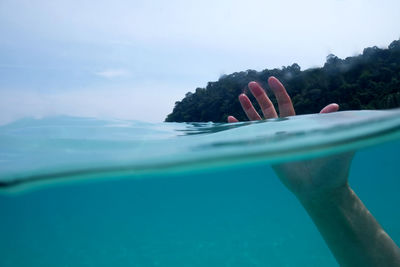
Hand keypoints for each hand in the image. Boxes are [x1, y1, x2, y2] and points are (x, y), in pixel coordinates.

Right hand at [228, 76, 352, 201]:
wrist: (320, 188)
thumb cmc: (330, 166)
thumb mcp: (332, 139)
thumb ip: (330, 123)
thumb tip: (334, 106)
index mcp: (299, 123)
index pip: (285, 103)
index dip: (278, 91)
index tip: (271, 79)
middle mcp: (285, 130)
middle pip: (268, 108)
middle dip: (260, 95)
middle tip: (251, 83)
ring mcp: (275, 141)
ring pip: (258, 121)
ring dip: (248, 109)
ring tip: (241, 96)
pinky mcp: (267, 152)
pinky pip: (251, 137)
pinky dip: (241, 127)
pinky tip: (231, 120)